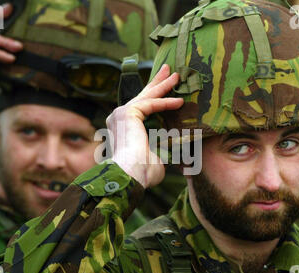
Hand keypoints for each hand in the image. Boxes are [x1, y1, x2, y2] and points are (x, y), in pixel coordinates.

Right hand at [107, 64, 183, 187]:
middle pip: (142, 96)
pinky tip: (179, 101)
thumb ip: (163, 148)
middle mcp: (119, 118)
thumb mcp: (156, 156)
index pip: (141, 108)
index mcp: (123, 128)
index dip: (155, 97)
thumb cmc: (141, 173)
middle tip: (168, 71)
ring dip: (163, 86)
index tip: (168, 90)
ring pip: (147, 96)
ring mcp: (121, 114)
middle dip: (157, 83)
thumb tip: (178, 147)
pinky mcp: (128, 113)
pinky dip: (165, 102)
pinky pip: (151, 104)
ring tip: (177, 76)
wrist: (130, 175)